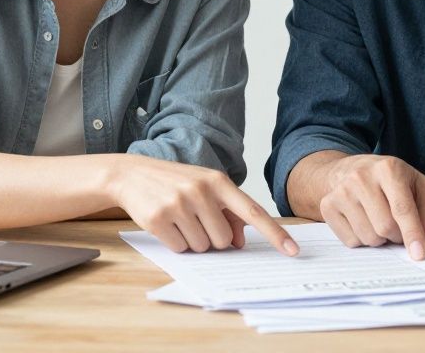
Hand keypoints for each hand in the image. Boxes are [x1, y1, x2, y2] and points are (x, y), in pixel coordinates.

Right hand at [109, 155, 298, 255]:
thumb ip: (228, 212)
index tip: (293, 251)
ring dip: (193, 241)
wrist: (131, 174)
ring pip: (202, 247)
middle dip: (212, 238)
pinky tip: (166, 224)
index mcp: (219, 182)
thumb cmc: (175, 183)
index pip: (253, 212)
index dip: (275, 233)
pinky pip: (180, 248)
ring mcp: (180, 204)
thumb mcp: (205, 188)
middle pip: (224, 240)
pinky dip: (175, 243)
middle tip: (196, 221)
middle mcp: (202, 191)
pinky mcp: (159, 218)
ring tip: (180, 219)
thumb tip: (239, 242)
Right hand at [318, 154, 424, 259]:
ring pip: (368, 237)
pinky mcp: (327, 205)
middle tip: (397, 228)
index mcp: (388, 169)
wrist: (350, 170)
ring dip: (380, 239)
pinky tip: (363, 222)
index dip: (412, 234)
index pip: (402, 209)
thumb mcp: (417, 183)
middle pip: (385, 227)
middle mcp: (361, 177)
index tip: (419, 254)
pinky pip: (351, 241)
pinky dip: (362, 239)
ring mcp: (341, 191)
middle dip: (397, 236)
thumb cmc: (388, 180)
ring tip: (379, 221)